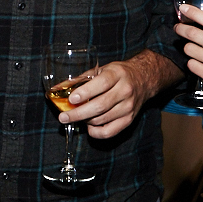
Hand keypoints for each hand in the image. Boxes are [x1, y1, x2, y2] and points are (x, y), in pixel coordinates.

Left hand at [60, 49, 178, 138]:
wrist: (143, 79)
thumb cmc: (118, 74)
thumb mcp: (102, 69)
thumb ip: (82, 79)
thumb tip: (58, 88)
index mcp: (117, 75)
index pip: (101, 84)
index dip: (85, 92)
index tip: (72, 99)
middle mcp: (125, 91)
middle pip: (100, 106)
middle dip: (79, 113)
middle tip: (64, 117)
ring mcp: (128, 107)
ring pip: (102, 119)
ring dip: (85, 121)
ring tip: (74, 117)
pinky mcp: (129, 119)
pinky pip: (110, 131)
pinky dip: (96, 132)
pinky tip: (88, 126)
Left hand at [174, 4, 202, 95]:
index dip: (194, 13)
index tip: (183, 8)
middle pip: (194, 34)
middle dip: (182, 28)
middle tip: (178, 27)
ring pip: (189, 49)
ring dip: (188, 47)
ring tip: (193, 48)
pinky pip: (191, 64)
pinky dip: (192, 62)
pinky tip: (198, 62)